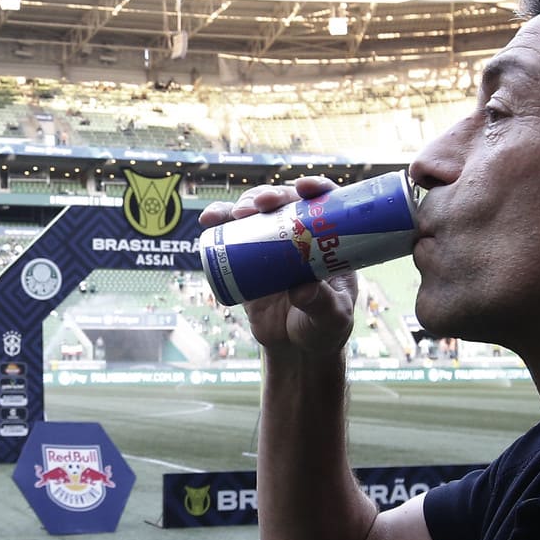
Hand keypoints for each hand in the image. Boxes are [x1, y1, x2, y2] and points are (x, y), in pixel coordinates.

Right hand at [199, 176, 357, 357]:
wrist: (296, 351)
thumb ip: (320, 304)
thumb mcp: (331, 318)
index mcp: (329, 242)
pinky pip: (231, 237)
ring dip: (243, 205)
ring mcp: (271, 247)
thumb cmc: (324, 330)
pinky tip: (209, 219)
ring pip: (257, 214)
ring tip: (234, 213)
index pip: (325, 205)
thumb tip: (301, 289)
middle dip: (271, 196)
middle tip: (261, 204)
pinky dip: (219, 224)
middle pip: (285, 203)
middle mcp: (300, 237)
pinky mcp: (247, 262)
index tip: (305, 188)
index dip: (315, 189)